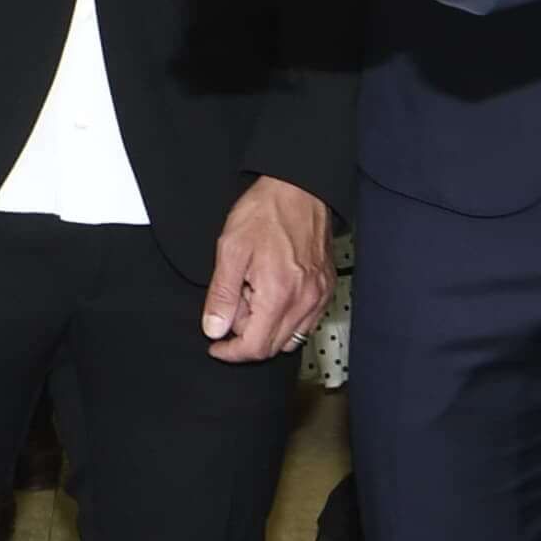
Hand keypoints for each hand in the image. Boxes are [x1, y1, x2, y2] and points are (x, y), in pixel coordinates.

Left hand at [202, 178, 334, 361]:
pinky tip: (271, 292)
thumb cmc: (266, 212)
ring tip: (251, 295)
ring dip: (265, 328)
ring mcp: (318, 296)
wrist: (299, 188)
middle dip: (246, 336)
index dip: (230, 352)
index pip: (255, 348)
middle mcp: (304, 301)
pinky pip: (305, 321)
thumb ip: (222, 295)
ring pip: (290, 338)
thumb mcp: (230, 250)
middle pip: (273, 348)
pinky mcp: (325, 289)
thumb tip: (214, 329)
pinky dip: (284, 318)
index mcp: (279, 294)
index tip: (216, 345)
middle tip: (233, 305)